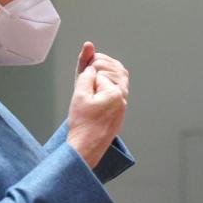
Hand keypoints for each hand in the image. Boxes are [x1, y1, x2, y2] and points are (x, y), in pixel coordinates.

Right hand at [67, 43, 127, 167]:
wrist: (86, 147)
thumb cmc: (82, 124)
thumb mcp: (79, 95)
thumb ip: (85, 76)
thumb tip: (90, 66)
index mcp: (115, 93)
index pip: (101, 71)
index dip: (89, 68)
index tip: (83, 67)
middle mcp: (123, 98)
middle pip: (117, 70)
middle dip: (103, 62)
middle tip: (91, 55)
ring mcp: (122, 105)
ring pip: (121, 79)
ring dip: (110, 69)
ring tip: (98, 61)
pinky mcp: (119, 111)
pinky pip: (119, 90)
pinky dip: (112, 81)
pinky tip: (103, 79)